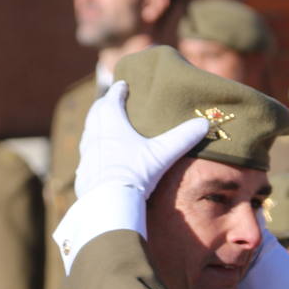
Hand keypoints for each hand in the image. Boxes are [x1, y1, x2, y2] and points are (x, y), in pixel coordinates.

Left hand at [75, 81, 208, 198]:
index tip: (122, 84)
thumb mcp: (162, 154)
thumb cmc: (134, 173)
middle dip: (104, 105)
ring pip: (89, 134)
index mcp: (110, 122)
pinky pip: (87, 158)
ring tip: (104, 128)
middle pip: (96, 113)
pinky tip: (98, 159)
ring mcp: (86, 155)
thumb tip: (205, 123)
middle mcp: (94, 135)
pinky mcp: (83, 174)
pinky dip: (93, 152)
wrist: (109, 204)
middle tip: (110, 101)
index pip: (112, 99)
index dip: (118, 90)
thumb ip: (183, 137)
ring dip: (96, 127)